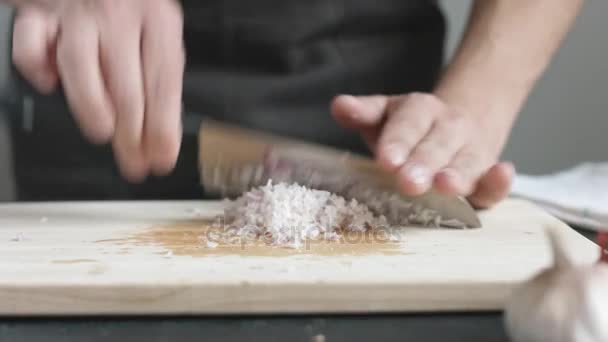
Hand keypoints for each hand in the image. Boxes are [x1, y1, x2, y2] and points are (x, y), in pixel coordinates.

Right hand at [12, 0, 184, 181]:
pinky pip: (31, 41)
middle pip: (125, 81)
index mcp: (157, 20)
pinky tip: (48, 85)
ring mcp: (77, 13)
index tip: (162, 156)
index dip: (162, 126)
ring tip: (102, 134)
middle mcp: (118, 15)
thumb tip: (163, 136)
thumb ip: (160, 78)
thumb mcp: (159, 32)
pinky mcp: (40, 12)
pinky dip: (36, 65)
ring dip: (91, 105)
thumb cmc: (132, 7)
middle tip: (134, 160)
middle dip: (131, 132)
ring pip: (80, 63)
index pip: (163, 82)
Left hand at [331, 93, 514, 208]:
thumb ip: (363, 112)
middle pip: (437, 145)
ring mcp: (471, 152)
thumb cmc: (412, 126)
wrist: (463, 119)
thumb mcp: (387, 114)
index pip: (408, 124)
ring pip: (467, 163)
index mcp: (420, 111)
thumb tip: (339, 105)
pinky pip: (495, 182)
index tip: (386, 159)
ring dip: (459, 175)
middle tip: (409, 182)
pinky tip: (502, 174)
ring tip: (447, 186)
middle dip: (423, 164)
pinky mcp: (486, 176)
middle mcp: (448, 129)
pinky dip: (500, 181)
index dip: (398, 141)